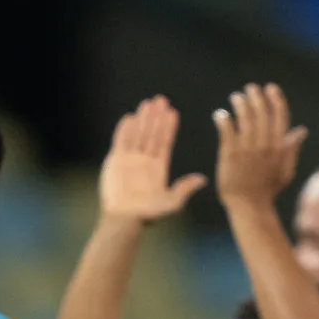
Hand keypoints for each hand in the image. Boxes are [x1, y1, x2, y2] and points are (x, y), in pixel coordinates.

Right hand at [97, 97, 204, 222]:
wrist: (124, 218)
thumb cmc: (148, 214)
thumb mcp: (171, 202)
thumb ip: (184, 188)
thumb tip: (203, 179)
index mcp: (159, 167)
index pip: (165, 142)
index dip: (169, 127)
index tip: (173, 112)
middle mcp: (145, 160)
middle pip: (152, 133)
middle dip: (156, 117)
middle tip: (161, 99)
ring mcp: (130, 159)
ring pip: (138, 134)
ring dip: (143, 119)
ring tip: (147, 103)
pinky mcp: (115, 160)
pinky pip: (120, 141)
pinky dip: (124, 129)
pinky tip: (129, 117)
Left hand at [211, 83, 305, 209]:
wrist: (249, 207)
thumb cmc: (267, 190)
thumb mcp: (285, 170)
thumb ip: (292, 149)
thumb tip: (302, 130)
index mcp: (279, 148)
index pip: (280, 117)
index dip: (276, 100)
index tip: (270, 88)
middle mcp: (264, 146)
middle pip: (261, 113)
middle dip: (256, 97)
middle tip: (250, 89)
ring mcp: (247, 150)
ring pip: (244, 118)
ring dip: (240, 104)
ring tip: (235, 98)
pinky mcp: (230, 154)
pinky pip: (227, 130)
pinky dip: (223, 119)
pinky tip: (220, 114)